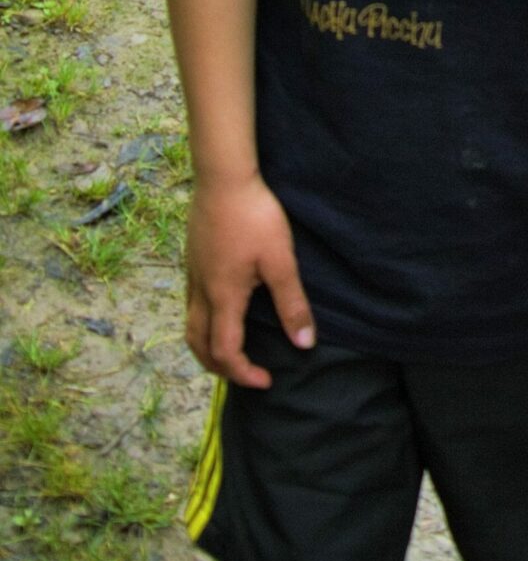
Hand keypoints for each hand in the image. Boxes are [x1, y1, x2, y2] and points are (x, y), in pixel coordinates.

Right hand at [185, 173, 314, 388]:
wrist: (223, 179)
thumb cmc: (255, 217)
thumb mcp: (280, 260)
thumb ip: (291, 302)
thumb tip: (304, 344)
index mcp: (224, 298)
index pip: (226, 352)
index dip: (244, 373)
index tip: (267, 380)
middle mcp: (201, 293)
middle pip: (199, 346)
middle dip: (219, 368)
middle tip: (246, 374)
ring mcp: (192, 276)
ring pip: (191, 326)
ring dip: (206, 348)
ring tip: (230, 352)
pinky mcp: (192, 261)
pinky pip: (190, 306)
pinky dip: (202, 324)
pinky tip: (220, 312)